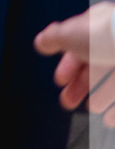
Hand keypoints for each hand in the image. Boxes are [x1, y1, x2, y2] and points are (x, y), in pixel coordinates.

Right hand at [36, 3, 114, 122]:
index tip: (60, 80)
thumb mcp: (69, 34)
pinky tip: (110, 120)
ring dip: (100, 97)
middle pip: (95, 66)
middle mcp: (114, 43)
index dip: (67, 64)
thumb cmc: (108, 37)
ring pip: (113, 82)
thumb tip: (41, 41)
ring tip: (92, 109)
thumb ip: (53, 38)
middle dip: (80, 85)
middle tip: (68, 100)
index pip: (79, 46)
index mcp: (97, 27)